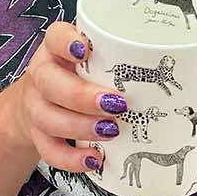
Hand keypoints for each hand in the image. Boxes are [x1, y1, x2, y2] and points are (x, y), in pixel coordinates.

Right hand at [8, 22, 128, 172]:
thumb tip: (161, 58)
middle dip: (82, 96)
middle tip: (116, 103)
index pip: (54, 36)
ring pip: (48, 118)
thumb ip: (112, 51)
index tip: (84, 50)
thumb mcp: (90, 52)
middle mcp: (41, 73)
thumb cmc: (75, 69)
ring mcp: (35, 105)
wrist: (40, 96)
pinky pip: (49, 149)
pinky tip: (94, 158)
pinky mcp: (37, 134)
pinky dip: (71, 158)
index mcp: (54, 47)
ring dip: (81, 127)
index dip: (66, 43)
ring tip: (111, 131)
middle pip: (50, 83)